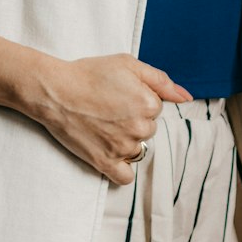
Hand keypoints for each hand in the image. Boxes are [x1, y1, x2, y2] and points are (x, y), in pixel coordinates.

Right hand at [27, 54, 192, 184]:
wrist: (55, 91)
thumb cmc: (90, 74)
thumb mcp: (128, 64)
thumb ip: (161, 81)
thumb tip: (186, 97)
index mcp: (149, 104)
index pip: (155, 108)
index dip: (138, 99)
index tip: (119, 94)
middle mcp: (139, 128)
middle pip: (148, 129)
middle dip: (133, 120)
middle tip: (109, 109)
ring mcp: (123, 148)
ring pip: (138, 149)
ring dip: (127, 141)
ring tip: (104, 126)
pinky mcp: (105, 163)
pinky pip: (126, 177)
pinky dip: (121, 168)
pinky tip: (111, 153)